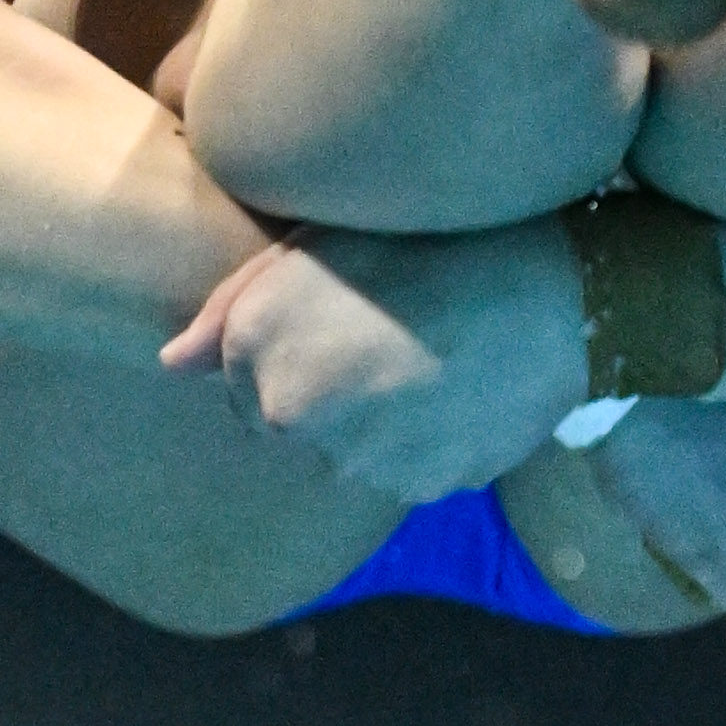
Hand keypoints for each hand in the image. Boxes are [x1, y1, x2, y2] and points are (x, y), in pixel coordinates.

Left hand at [162, 217, 590, 504]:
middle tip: (385, 328)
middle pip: (288, 420)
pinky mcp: (417, 489)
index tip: (339, 306)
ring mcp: (357, 462)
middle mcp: (291, 417)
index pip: (237, 378)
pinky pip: (403, 470)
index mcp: (257, 347)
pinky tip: (457, 385)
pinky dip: (420, 440)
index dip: (289, 340)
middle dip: (321, 385)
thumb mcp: (322, 239)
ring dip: (371, 417)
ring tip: (427, 352)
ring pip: (346, 450)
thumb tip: (173, 364)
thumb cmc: (431, 236)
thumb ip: (232, 306)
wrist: (552, 285)